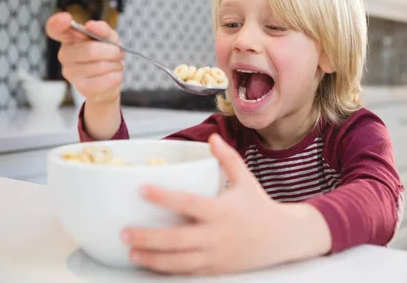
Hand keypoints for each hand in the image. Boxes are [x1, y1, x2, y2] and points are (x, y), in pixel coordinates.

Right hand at [45, 12, 123, 105]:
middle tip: (118, 53)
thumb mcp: (109, 39)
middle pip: (90, 50)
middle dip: (112, 51)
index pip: (54, 28)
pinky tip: (114, 75)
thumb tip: (92, 25)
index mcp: (69, 38)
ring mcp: (71, 72)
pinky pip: (106, 80)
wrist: (109, 82)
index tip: (66, 19)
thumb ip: (102, 29)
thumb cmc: (107, 56)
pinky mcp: (82, 88)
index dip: (58, 23)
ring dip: (116, 64)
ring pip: (101, 66)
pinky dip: (117, 76)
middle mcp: (65, 54)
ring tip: (115, 65)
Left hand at [122, 134, 331, 274]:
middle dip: (147, 238)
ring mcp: (215, 256)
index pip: (187, 203)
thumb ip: (228, 158)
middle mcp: (216, 235)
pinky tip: (151, 265)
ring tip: (131, 253)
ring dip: (152, 259)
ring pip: (178, 261)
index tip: (142, 190)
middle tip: (124, 232)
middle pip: (175, 239)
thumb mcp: (245, 179)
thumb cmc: (260, 206)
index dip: (163, 197)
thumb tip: (212, 137)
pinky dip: (167, 270)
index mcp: (221, 211)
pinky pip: (187, 272)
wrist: (282, 238)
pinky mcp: (216, 269)